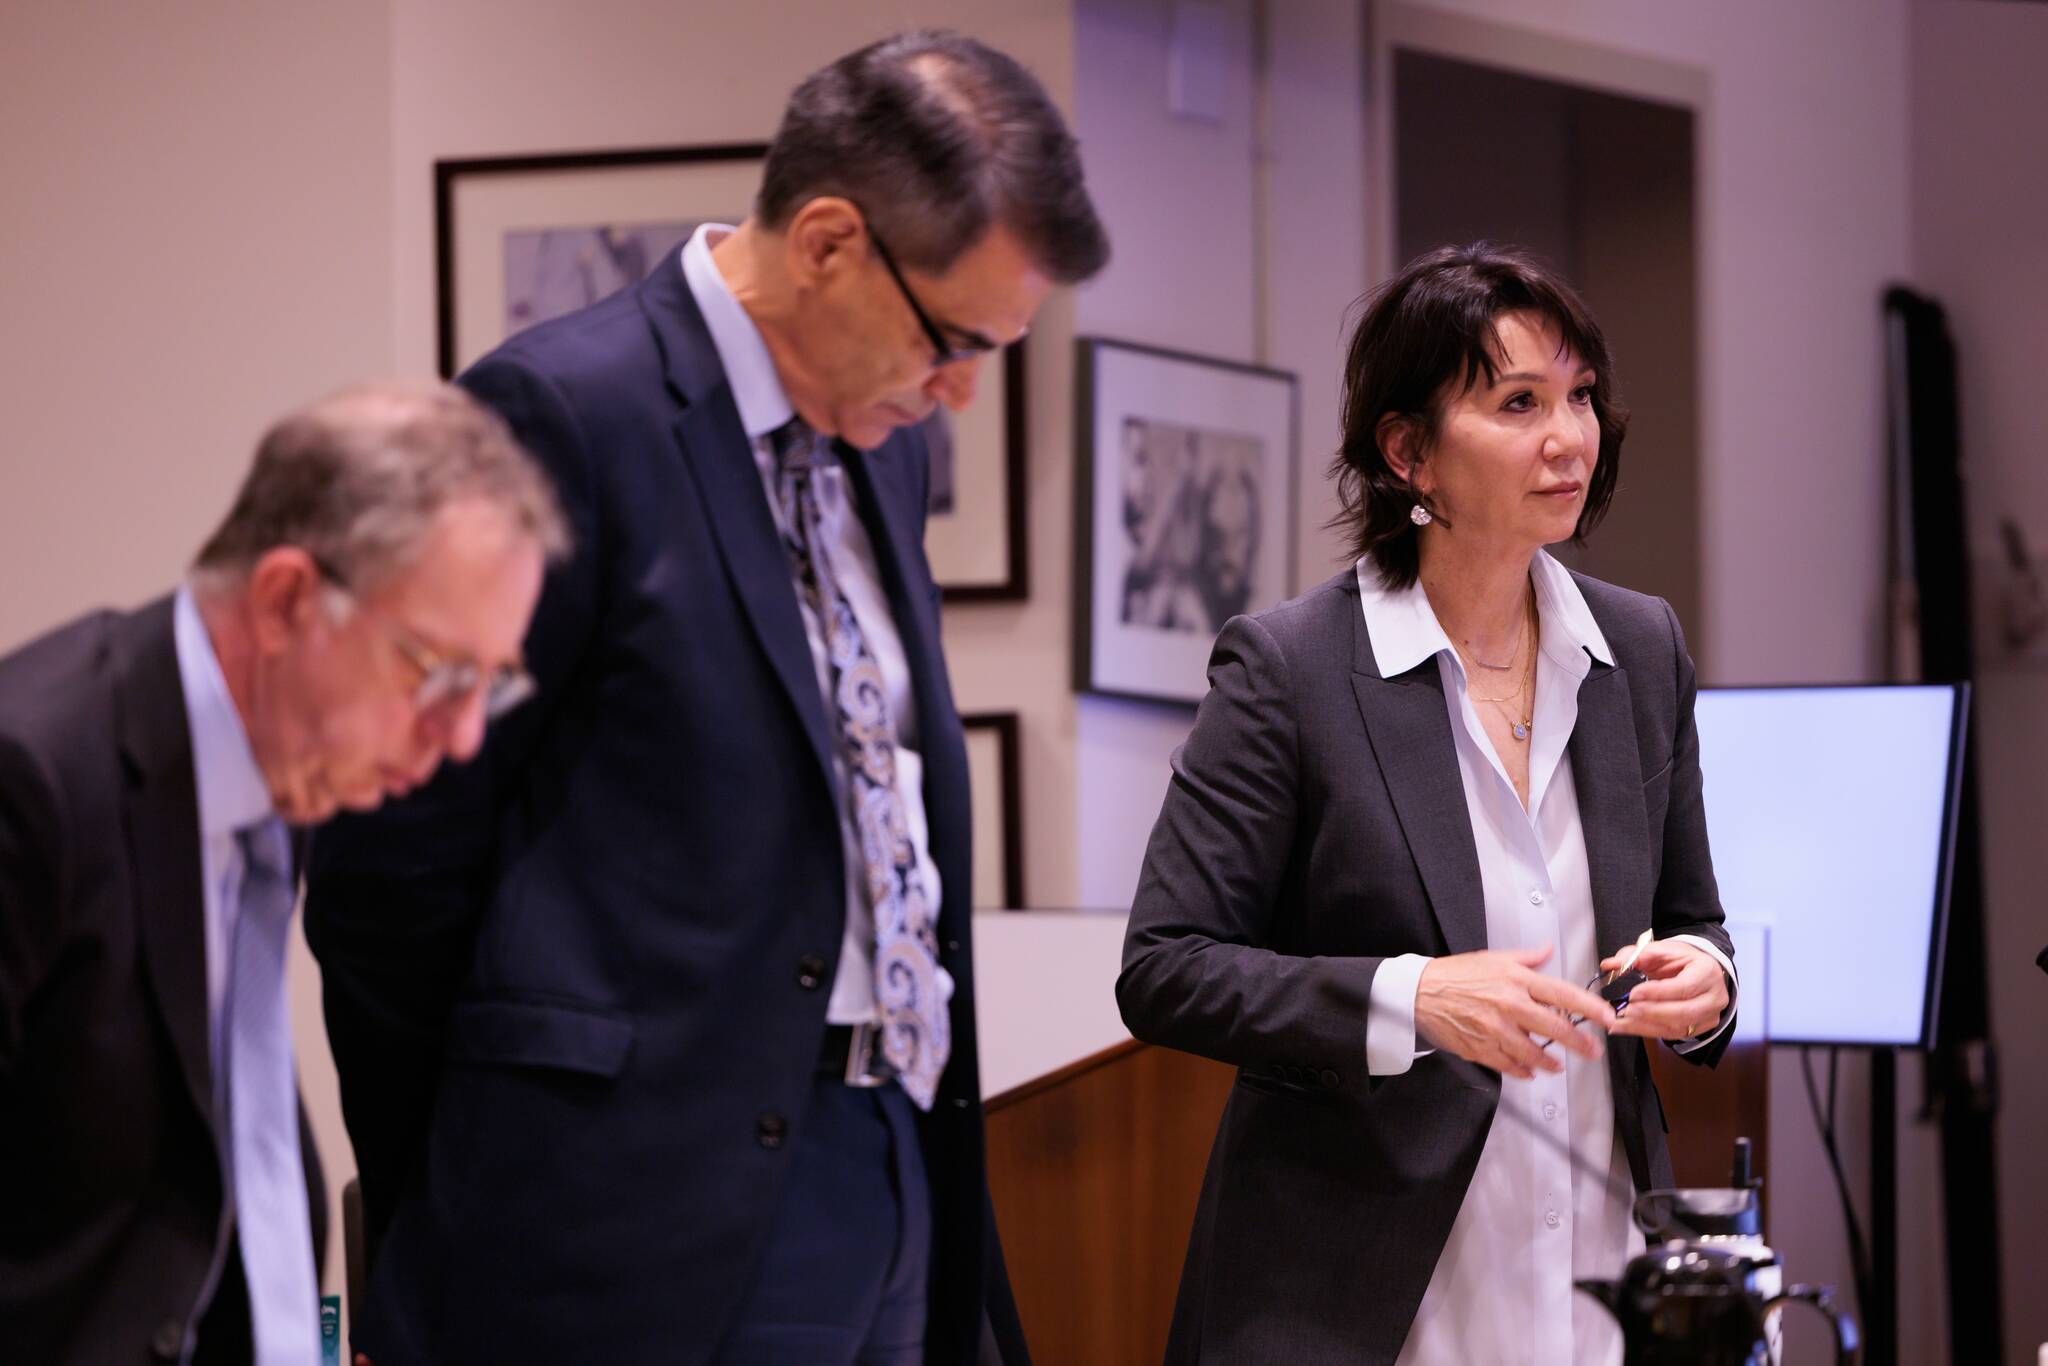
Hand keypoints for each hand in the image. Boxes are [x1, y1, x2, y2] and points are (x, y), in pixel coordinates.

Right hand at [1415, 944, 1615, 1080]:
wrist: (1420, 992)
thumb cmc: (1455, 975)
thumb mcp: (1494, 958)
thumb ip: (1526, 958)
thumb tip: (1548, 950)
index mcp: (1516, 980)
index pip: (1562, 994)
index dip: (1589, 1008)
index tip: (1606, 1017)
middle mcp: (1510, 1004)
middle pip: (1555, 1028)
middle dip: (1579, 1042)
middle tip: (1592, 1051)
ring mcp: (1495, 1029)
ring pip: (1534, 1052)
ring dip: (1549, 1062)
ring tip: (1556, 1065)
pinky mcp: (1481, 1047)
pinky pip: (1509, 1065)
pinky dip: (1522, 1071)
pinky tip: (1529, 1071)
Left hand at [1602, 939, 1728, 1041]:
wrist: (1698, 971)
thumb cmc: (1681, 961)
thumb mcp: (1661, 951)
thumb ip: (1635, 956)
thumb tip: (1610, 964)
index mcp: (1707, 972)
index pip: (1684, 987)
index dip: (1658, 992)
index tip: (1634, 993)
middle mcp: (1714, 997)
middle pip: (1684, 1012)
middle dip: (1652, 1012)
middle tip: (1626, 1010)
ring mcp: (1710, 1016)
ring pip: (1678, 1028)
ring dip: (1646, 1025)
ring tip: (1621, 1021)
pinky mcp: (1699, 1029)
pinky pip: (1673, 1035)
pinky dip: (1648, 1031)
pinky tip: (1628, 1026)